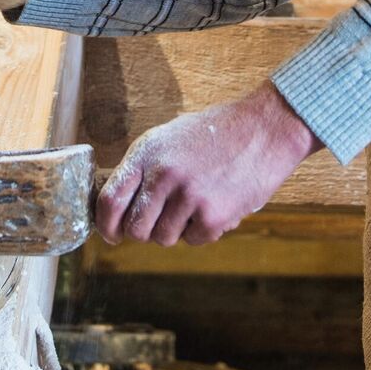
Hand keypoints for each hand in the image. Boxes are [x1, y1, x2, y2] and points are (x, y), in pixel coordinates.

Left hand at [95, 81, 323, 246]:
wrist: (264, 129)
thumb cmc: (214, 134)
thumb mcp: (168, 139)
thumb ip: (143, 169)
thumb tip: (117, 206)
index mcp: (147, 154)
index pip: (110, 199)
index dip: (106, 224)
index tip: (111, 233)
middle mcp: (164, 175)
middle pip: (134, 228)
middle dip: (143, 232)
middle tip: (158, 221)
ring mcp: (189, 197)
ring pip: (163, 238)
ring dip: (175, 230)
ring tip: (192, 206)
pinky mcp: (213, 216)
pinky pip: (194, 240)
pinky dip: (202, 230)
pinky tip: (215, 204)